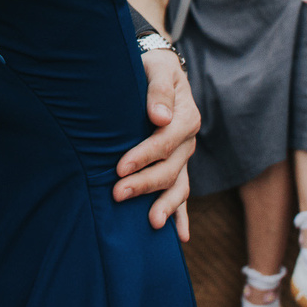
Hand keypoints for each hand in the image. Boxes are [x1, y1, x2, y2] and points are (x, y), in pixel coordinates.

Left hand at [116, 49, 199, 240]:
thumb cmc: (153, 69)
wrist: (160, 71)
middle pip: (170, 168)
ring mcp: (184, 157)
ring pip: (179, 185)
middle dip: (144, 184)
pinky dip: (181, 215)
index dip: (143, 156)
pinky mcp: (177, 166)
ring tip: (153, 224)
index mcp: (186, 118)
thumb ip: (158, 91)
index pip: (165, 142)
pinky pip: (182, 193)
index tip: (120, 167)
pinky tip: (180, 237)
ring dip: (166, 205)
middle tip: (117, 194)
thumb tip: (159, 117)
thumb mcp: (157, 70)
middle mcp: (188, 141)